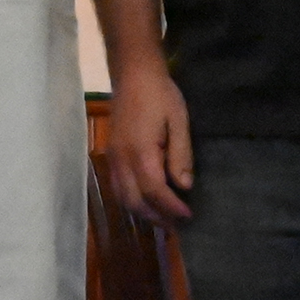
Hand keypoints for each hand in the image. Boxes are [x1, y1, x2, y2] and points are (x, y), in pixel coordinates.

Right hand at [107, 58, 193, 224]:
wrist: (133, 74)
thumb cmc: (160, 94)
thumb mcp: (179, 121)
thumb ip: (180, 155)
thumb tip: (184, 186)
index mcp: (140, 152)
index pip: (154, 191)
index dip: (171, 207)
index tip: (188, 216)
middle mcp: (122, 159)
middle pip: (135, 201)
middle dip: (156, 217)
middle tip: (177, 226)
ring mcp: (113, 158)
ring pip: (123, 197)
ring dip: (142, 212)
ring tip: (164, 218)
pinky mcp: (111, 154)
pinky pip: (118, 187)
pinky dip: (132, 200)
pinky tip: (146, 202)